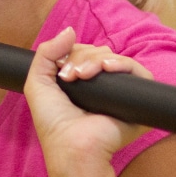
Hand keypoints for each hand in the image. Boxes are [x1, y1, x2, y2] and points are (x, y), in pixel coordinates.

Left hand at [25, 27, 150, 171]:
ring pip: (114, 58)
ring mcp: (119, 91)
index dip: (72, 52)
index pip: (83, 51)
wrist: (72, 146)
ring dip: (96, 59)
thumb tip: (71, 30)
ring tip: (83, 75)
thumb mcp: (38, 81)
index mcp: (81, 82)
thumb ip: (47, 51)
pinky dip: (122, 63)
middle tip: (71, 75)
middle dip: (82, 57)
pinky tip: (107, 68)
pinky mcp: (137, 98)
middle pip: (98, 52)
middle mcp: (101, 85)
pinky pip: (138, 71)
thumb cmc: (53, 122)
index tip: (61, 71)